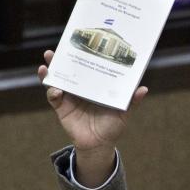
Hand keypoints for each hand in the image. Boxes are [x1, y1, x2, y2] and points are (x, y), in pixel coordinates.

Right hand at [40, 49, 146, 184]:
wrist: (100, 144)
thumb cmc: (113, 126)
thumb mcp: (124, 112)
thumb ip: (132, 101)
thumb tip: (143, 88)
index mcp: (93, 86)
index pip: (85, 68)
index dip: (80, 57)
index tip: (76, 45)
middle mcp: (80, 88)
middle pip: (67, 70)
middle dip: (58, 60)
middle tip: (53, 52)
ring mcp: (69, 97)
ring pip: (56, 81)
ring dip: (49, 72)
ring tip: (46, 65)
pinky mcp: (62, 108)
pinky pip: (53, 98)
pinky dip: (52, 93)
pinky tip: (56, 90)